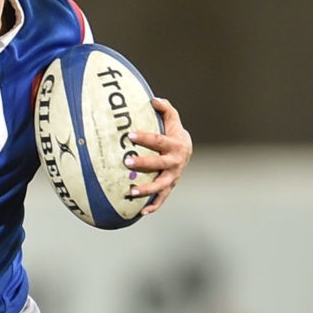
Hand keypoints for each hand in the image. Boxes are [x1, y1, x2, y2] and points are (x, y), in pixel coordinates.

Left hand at [126, 97, 191, 214]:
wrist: (185, 151)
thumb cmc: (173, 133)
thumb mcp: (172, 120)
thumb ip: (165, 109)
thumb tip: (153, 99)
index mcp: (176, 145)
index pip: (159, 140)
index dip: (145, 137)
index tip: (130, 135)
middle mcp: (176, 162)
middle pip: (159, 164)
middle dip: (144, 163)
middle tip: (126, 161)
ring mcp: (173, 176)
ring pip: (160, 185)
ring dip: (146, 190)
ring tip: (131, 192)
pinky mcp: (169, 187)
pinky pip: (162, 198)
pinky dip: (154, 206)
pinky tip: (141, 212)